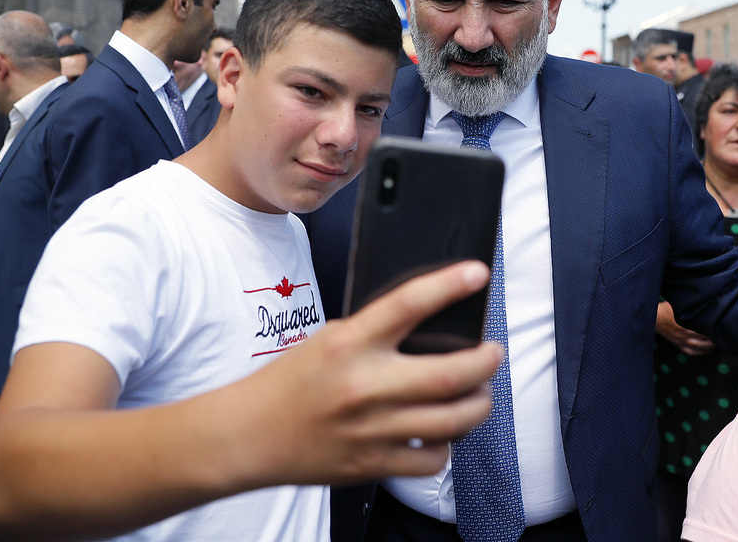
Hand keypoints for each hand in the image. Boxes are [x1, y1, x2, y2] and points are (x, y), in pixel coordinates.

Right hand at [0, 261, 504, 541]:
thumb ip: (377, 334)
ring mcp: (371, 430)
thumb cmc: (288, 382)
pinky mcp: (371, 465)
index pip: (409, 304)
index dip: (450, 285)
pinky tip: (442, 432)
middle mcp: (364, 386)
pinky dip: (447, 445)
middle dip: (486, 361)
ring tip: (479, 393)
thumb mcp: (329, 340)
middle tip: (493, 352)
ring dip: (478, 404)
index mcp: (349, 344)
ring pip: (453, 420)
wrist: (245, 437)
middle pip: (452, 373)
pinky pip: (432, 459)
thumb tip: (434, 327)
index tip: (478, 273)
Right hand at [655, 301, 714, 356]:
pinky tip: (706, 349)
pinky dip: (700, 352)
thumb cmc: (667, 308)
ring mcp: (682, 340)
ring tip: (716, 342)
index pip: (705, 328)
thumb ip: (691, 305)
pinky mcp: (679, 344)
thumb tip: (704, 300)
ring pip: (700, 347)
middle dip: (714, 337)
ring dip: (710, 346)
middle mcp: (685, 333)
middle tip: (721, 333)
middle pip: (705, 338)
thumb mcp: (679, 304)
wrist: (654, 318)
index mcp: (686, 323)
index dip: (713, 328)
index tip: (720, 325)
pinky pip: (692, 352)